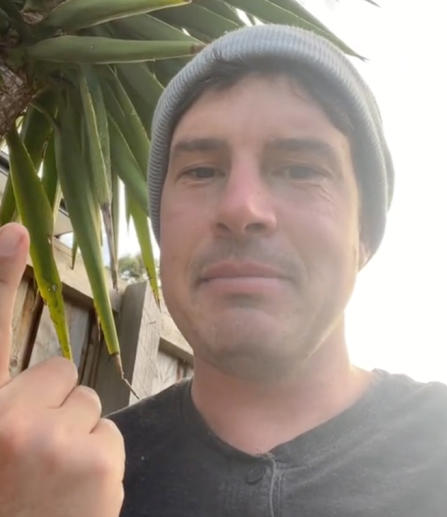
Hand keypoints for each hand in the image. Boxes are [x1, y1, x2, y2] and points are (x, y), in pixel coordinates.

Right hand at [0, 223, 124, 516]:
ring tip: (51, 474)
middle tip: (32, 454)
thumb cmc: (8, 498)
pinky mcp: (93, 458)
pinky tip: (74, 488)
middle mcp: (3, 421)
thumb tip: (47, 375)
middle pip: (59, 372)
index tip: (14, 230)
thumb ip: (9, 406)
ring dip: (77, 433)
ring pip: (88, 403)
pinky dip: (99, 459)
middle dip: (54, 405)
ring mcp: (49, 440)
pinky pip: (108, 433)